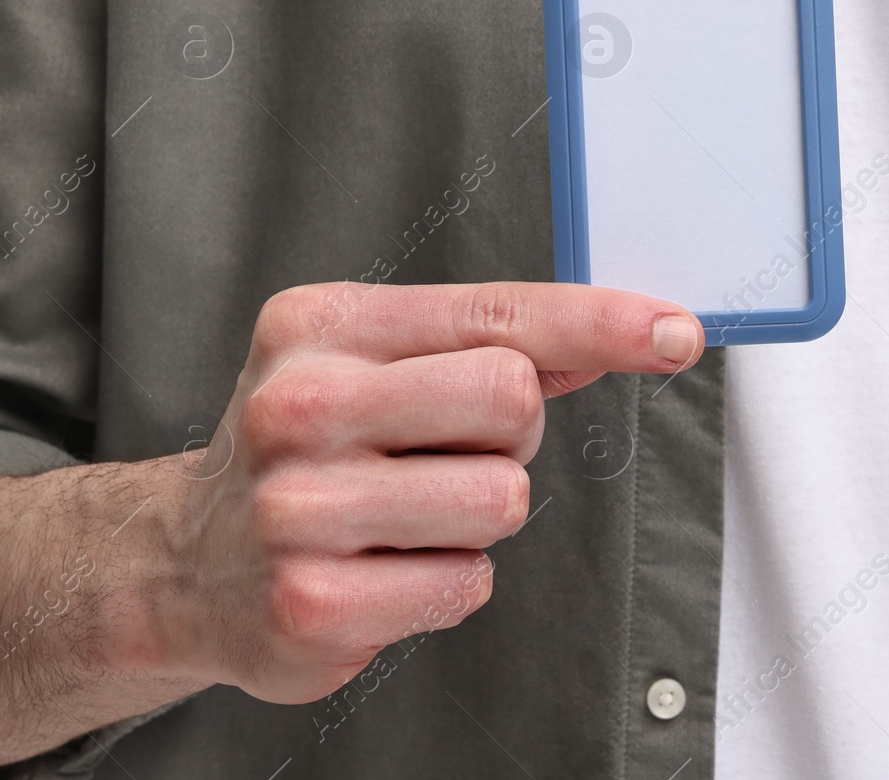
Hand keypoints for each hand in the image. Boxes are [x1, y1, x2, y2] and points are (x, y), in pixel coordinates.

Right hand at [150, 281, 701, 703]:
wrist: (187, 562)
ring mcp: (299, 508)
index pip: (498, 314)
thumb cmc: (305, 450)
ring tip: (403, 515)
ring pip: (501, 498)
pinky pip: (467, 584)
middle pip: (514, 398)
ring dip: (476, 516)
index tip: (671, 331)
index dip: (600, 323)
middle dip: (508, 434)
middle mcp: (301, 405)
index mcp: (323, 326)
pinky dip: (445, 582)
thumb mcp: (374, 363)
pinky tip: (384, 568)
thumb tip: (627, 329)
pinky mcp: (313, 603)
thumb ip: (493, 342)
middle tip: (439, 451)